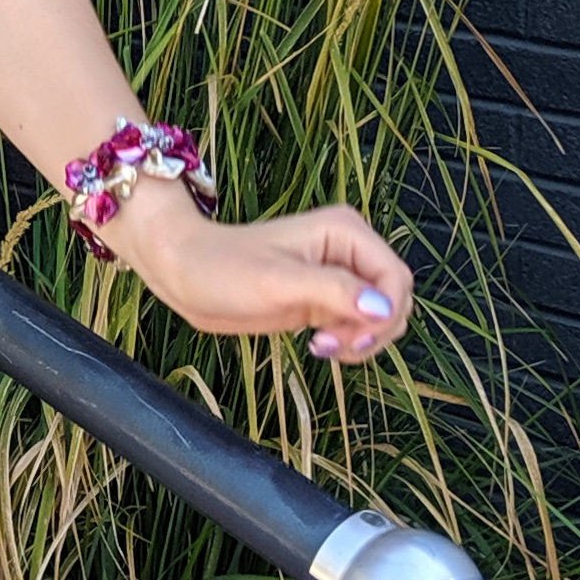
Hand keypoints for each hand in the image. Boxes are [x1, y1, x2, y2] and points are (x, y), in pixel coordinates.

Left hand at [107, 176, 412, 363]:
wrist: (184, 273)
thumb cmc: (222, 267)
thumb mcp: (278, 282)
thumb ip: (334, 293)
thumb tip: (382, 310)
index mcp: (345, 232)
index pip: (396, 277)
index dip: (386, 313)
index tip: (355, 339)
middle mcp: (348, 250)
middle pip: (395, 299)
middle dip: (375, 330)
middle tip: (333, 347)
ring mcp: (338, 276)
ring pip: (381, 317)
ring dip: (362, 340)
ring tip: (322, 348)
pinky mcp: (325, 300)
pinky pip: (358, 326)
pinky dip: (348, 343)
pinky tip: (318, 346)